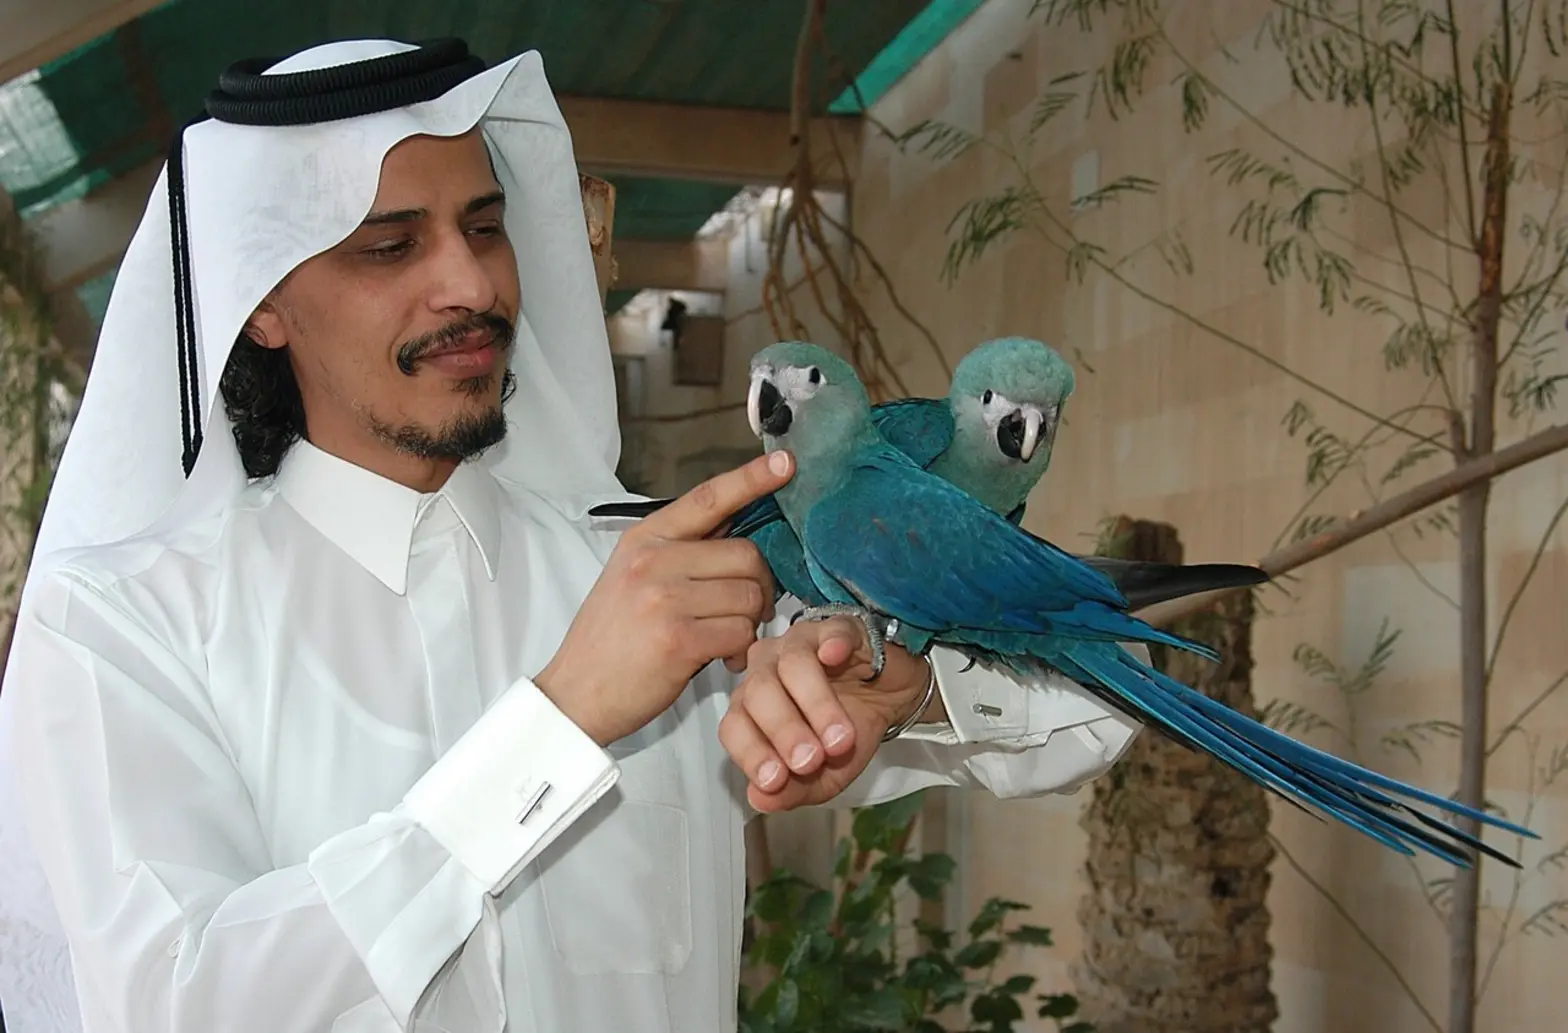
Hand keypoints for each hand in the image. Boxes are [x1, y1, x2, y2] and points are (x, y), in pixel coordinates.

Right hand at [536, 452, 790, 745]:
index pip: (708, 498)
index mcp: (645, 539)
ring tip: (724, 638)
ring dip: (749, 623)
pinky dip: (741, 649)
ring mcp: (665, 598)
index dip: (751, 479)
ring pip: (749, 596)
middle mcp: (654, 561)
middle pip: (747, 555)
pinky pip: (741, 632)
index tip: (786, 463)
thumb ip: (682, 554)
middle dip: (758, 586)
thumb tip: (739, 532)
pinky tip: (722, 659)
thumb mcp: (634, 578)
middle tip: (743, 612)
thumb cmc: (613, 638)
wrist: (576, 694)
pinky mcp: (679, 638)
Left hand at [719, 615, 939, 811]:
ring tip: (839, 738)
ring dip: (815, 705)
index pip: (734, 725)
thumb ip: (792, 790)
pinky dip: (831, 643)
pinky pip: (830, 630)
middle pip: (759, 693)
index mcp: (754, 706)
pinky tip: (835, 656)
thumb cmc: (850, 728)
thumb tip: (760, 799)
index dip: (752, 753)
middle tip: (811, 760)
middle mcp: (768, 669)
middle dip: (784, 732)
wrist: (892, 700)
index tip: (777, 779)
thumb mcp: (825, 776)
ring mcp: (800, 642)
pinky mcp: (838, 627)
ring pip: (792, 664)